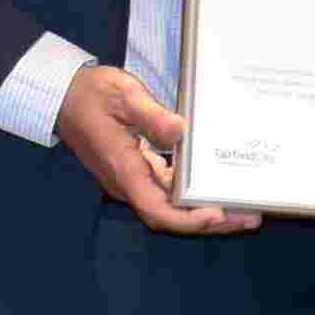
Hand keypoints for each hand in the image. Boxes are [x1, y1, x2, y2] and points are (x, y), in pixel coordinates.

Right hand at [55, 61, 252, 235]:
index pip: (157, 209)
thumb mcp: (123, 95)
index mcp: (123, 171)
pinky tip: (215, 184)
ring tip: (243, 206)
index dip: (187, 219)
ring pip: (171, 204)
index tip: (217, 215)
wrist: (64, 96)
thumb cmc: (91, 94)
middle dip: (210, 220)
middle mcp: (129, 183)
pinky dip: (192, 192)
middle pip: (171, 215)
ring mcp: (133, 178)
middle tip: (250, 217)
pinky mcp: (138, 169)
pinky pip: (168, 189)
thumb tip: (179, 133)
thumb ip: (150, 115)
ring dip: (205, 209)